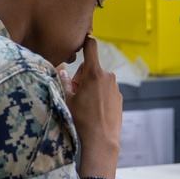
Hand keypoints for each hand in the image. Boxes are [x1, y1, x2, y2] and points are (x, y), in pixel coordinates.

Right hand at [60, 37, 121, 177]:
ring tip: (84, 104)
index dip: (86, 40)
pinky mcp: (119, 98)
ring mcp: (115, 88)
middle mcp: (107, 77)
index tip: (83, 38)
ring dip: (91, 86)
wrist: (101, 140)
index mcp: (94, 73)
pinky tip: (94, 110)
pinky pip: (106, 91)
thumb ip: (63, 80)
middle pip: (91, 67)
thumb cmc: (81, 119)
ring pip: (99, 80)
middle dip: (82, 77)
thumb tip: (61, 70)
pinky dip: (99, 95)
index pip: (91, 47)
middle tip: (75, 93)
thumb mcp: (67, 99)